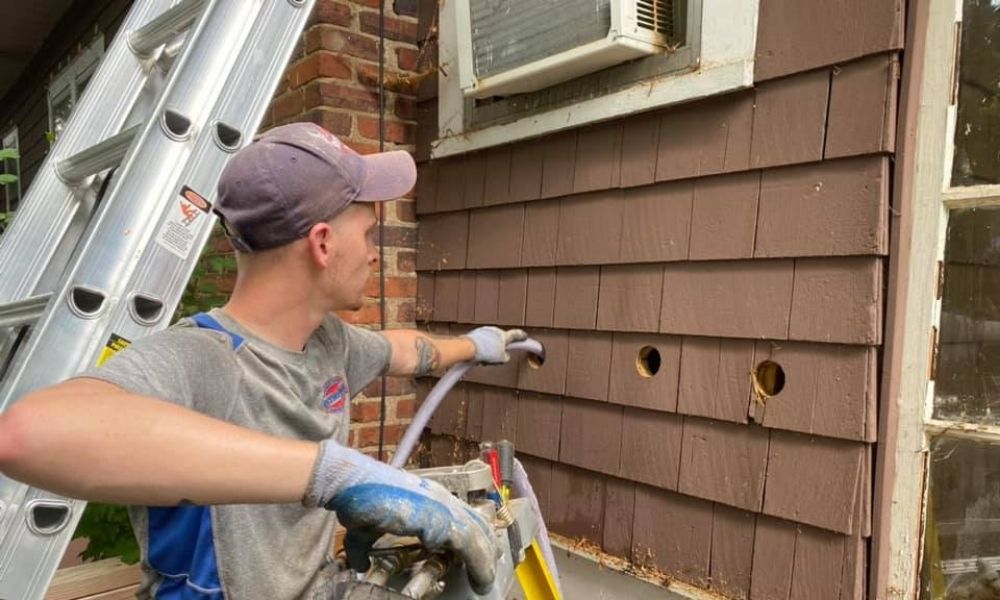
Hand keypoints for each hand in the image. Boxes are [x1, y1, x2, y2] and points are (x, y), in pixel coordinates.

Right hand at [303, 441, 498, 592]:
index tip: (477, 554)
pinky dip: (479, 564)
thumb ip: (364, 549)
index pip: (461, 517)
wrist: (352, 483)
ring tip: (486, 581)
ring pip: (479, 536)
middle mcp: (441, 499)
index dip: (473, 536)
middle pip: (477, 524)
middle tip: (489, 568)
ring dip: (485, 561)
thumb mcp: (365, 530)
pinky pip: (471, 546)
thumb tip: (360, 564)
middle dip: (486, 548)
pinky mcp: (442, 520)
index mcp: (427, 498)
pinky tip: (480, 579)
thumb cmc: (357, 499)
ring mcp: (444, 507)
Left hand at [464, 327, 527, 364]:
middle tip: (496, 358)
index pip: (515, 335)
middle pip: (501, 340)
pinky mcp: (475, 335)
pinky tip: (478, 356)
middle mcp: (494, 331)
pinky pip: (481, 342)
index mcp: (504, 335)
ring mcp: (484, 331)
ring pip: (490, 341)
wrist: (468, 348)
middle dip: (500, 348)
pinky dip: (481, 348)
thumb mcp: (501, 359)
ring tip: (484, 359)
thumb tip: (505, 356)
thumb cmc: (484, 352)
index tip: (524, 336)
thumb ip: (505, 357)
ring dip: (489, 349)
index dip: (520, 336)